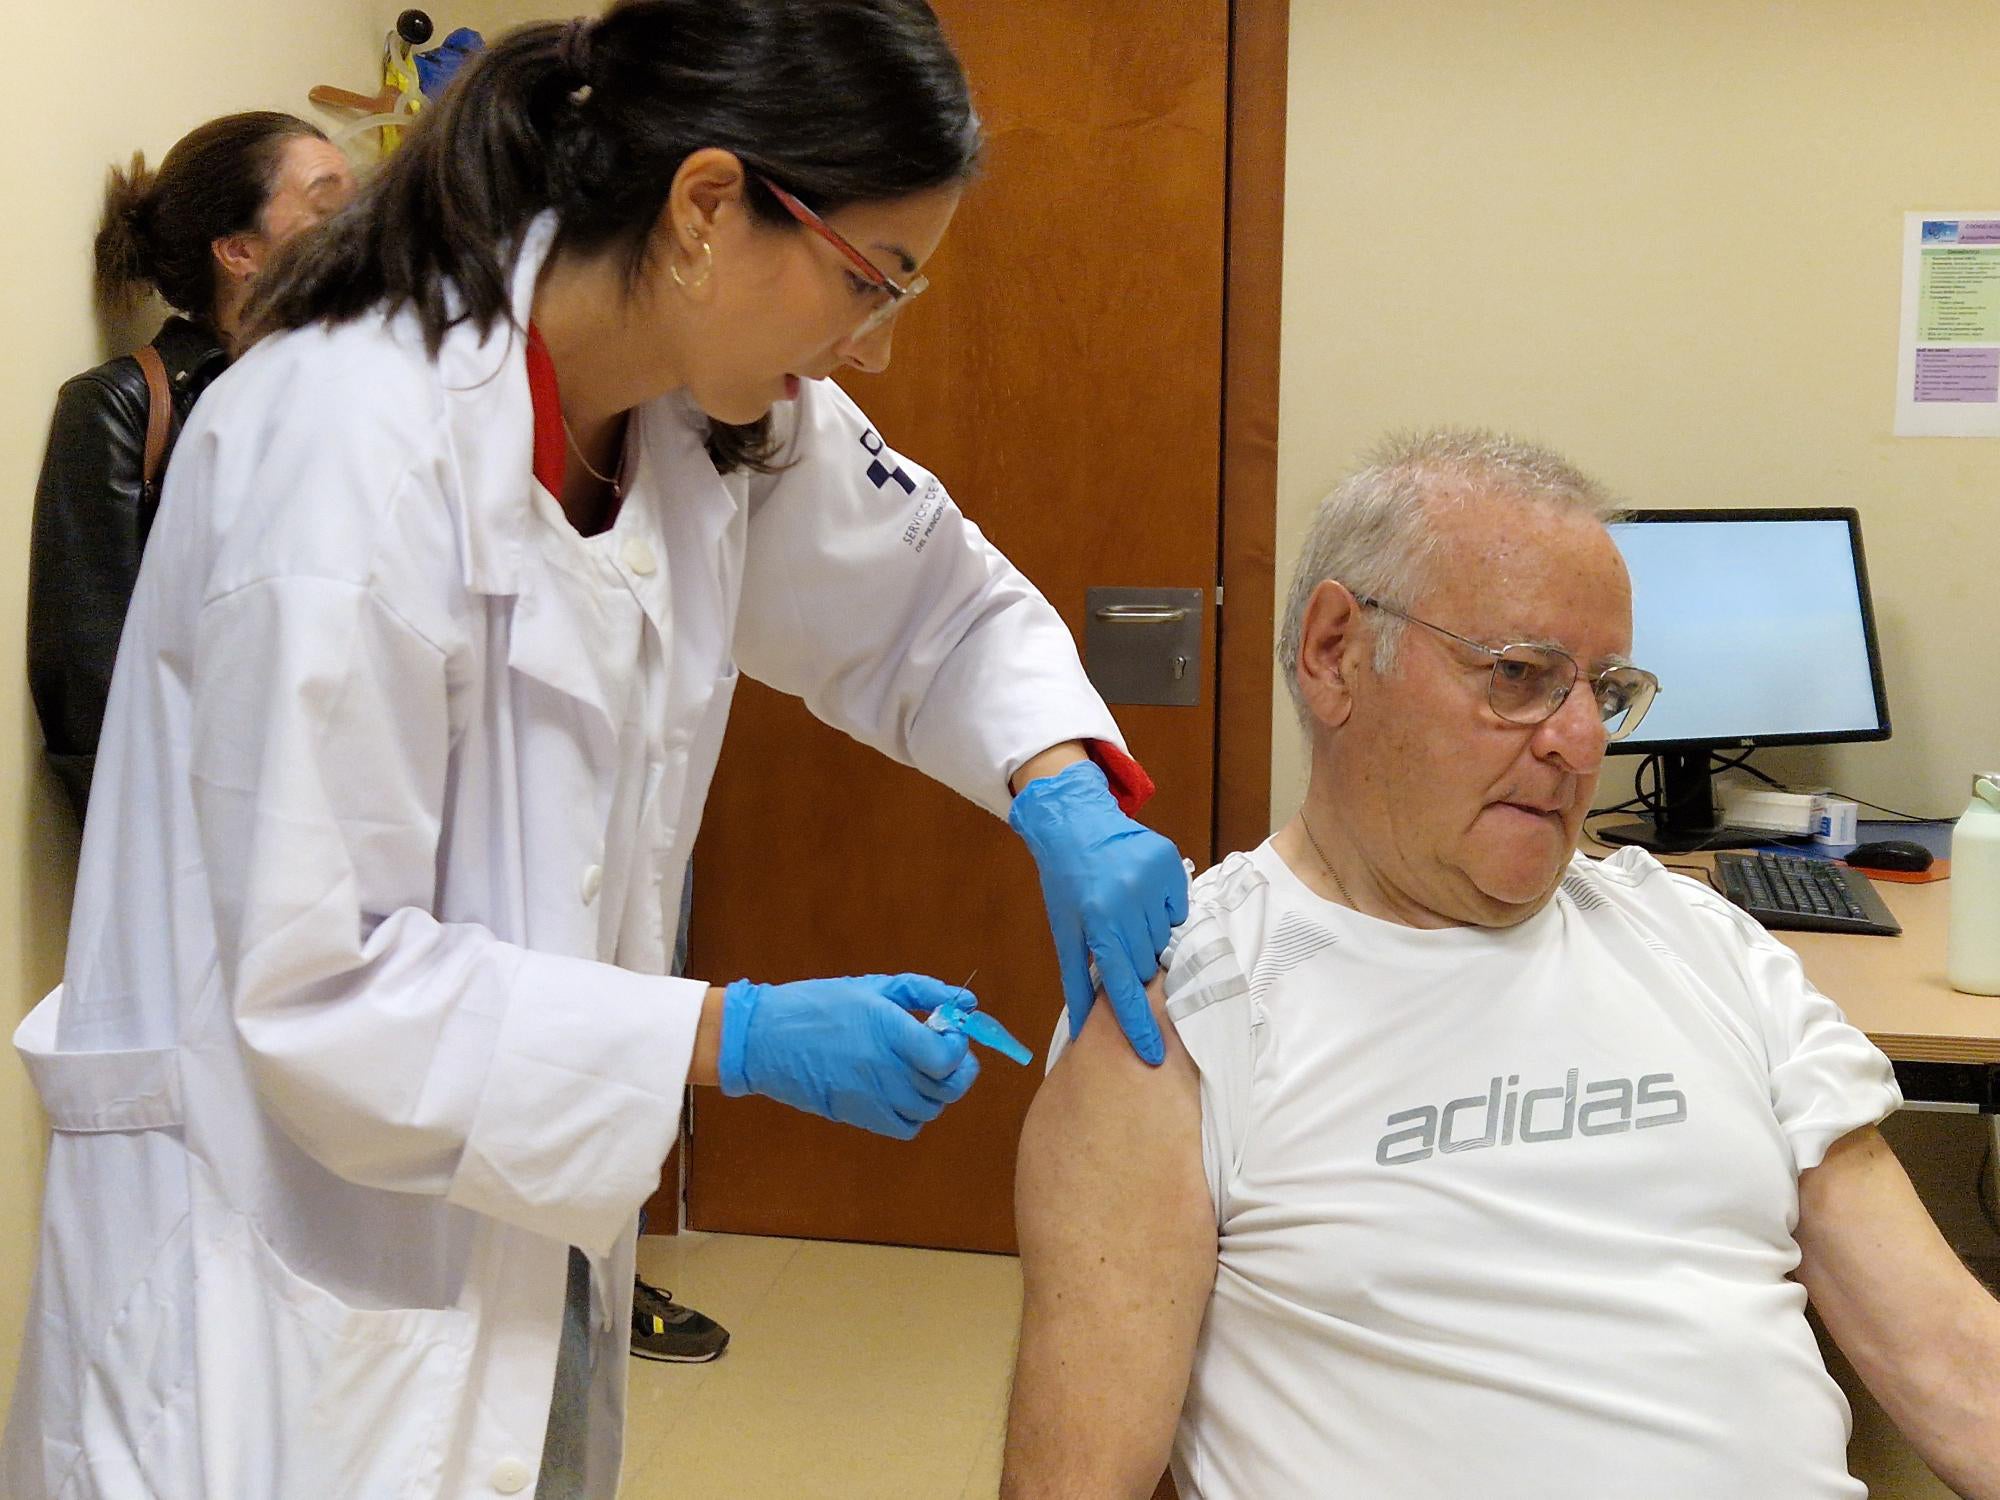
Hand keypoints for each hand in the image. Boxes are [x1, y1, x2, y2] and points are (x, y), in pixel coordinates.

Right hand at [719, 973, 980, 1138]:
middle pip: (946, 1087)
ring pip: (929, 1109)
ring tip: (917, 1070)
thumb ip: (924, 991)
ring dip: (935, 1091)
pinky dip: (913, 1115)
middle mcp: (885, 1068)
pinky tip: (901, 1092)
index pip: (946, 1056)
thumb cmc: (819, 1004)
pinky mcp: (858, 1116)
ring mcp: (872, 1096)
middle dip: (955, 1070)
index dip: (958, 1047)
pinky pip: (905, 1128)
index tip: (948, 1032)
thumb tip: (968, 1001)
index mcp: (889, 1029)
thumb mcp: (872, 986)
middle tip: (941, 1052)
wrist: (763, 1038)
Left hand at [1008, 759, 1189, 1064]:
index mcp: (1097, 924)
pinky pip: (1179, 907)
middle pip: (1146, 962)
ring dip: (1149, 934)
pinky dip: (1165, 908)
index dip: (1137, 1023)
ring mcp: (1151, 881)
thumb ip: (1077, 979)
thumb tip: (1082, 1028)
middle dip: (1135, 959)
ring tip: (1128, 910)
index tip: (1152, 1055)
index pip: (1122, 986)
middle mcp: (1126, 903)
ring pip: (1164, 937)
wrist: (1077, 825)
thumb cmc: (1067, 884)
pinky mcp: (1170, 863)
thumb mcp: (1064, 931)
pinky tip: (1143, 893)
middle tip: (1118, 935)